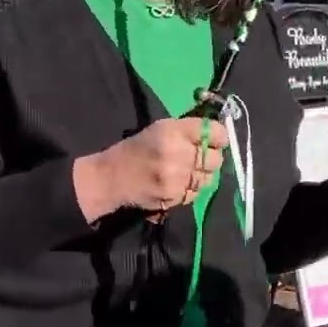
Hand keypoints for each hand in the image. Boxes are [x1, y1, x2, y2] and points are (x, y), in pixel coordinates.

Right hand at [82, 117, 227, 217]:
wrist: (110, 179)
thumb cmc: (133, 150)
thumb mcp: (158, 130)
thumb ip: (187, 131)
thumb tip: (217, 135)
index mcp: (172, 131)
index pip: (216, 132)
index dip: (218, 137)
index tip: (213, 141)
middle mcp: (178, 153)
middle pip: (216, 158)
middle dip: (210, 158)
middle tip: (197, 159)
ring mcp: (178, 178)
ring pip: (209, 178)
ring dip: (201, 176)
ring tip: (185, 173)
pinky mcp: (176, 197)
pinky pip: (196, 193)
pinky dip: (191, 189)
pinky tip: (176, 185)